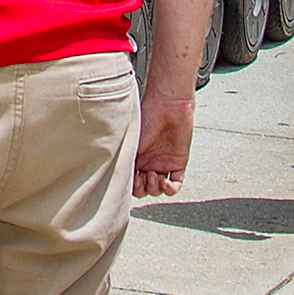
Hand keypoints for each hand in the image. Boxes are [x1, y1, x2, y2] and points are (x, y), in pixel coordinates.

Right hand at [133, 84, 195, 198]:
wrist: (169, 105)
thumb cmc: (147, 116)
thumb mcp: (130, 141)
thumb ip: (123, 160)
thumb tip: (114, 177)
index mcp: (135, 158)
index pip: (131, 181)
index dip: (130, 186)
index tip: (131, 180)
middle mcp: (148, 163)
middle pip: (144, 189)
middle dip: (142, 189)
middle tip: (142, 179)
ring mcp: (163, 164)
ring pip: (158, 189)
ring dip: (155, 188)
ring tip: (154, 176)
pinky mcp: (178, 163)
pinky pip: (176, 184)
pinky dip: (170, 189)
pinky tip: (166, 183)